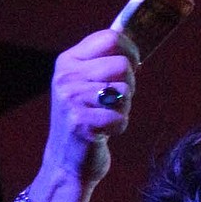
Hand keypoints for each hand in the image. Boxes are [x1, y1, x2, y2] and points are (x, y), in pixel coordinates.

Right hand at [41, 30, 139, 188]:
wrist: (66, 162)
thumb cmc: (85, 121)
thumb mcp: (86, 84)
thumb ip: (103, 63)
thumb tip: (131, 45)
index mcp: (69, 60)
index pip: (110, 38)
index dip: (131, 51)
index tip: (134, 66)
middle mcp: (67, 76)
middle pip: (122, 65)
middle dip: (129, 85)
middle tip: (116, 101)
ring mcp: (71, 99)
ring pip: (124, 91)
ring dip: (123, 109)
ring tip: (106, 117)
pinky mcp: (81, 123)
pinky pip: (120, 118)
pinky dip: (119, 127)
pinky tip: (104, 132)